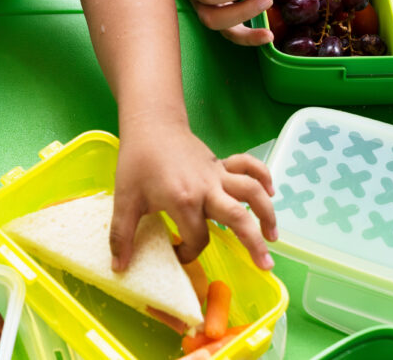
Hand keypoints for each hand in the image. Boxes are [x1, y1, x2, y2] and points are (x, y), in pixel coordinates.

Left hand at [109, 122, 276, 271]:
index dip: (189, 253)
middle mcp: (207, 188)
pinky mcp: (221, 164)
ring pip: (251, 192)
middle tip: (265, 266)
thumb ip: (122, 235)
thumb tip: (119, 268)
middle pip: (239, 217)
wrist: (151, 125)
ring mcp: (217, 175)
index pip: (197, 238)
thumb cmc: (137, 161)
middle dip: (254, 243)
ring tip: (273, 237)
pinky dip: (263, 177)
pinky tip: (271, 192)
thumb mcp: (125, 199)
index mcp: (183, 200)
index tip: (178, 253)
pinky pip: (249, 167)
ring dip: (267, 213)